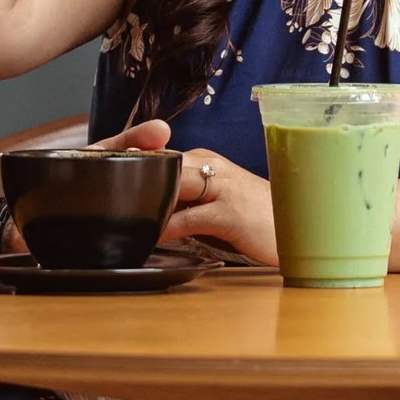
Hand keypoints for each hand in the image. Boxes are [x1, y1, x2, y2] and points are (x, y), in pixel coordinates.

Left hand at [103, 121, 278, 265]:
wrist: (303, 229)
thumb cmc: (258, 220)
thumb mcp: (219, 202)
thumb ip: (187, 200)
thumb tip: (152, 210)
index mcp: (205, 160)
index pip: (157, 159)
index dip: (129, 171)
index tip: (101, 184)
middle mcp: (210, 165)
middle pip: (157, 168)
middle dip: (128, 181)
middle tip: (96, 199)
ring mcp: (220, 187)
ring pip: (168, 188)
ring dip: (141, 203)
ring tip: (115, 218)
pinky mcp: (227, 213)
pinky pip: (184, 219)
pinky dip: (162, 229)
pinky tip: (146, 239)